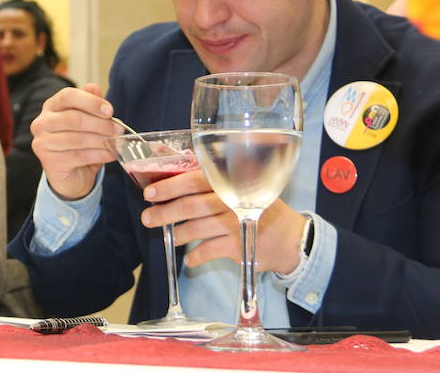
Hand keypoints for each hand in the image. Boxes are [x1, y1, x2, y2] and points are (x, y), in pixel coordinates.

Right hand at [30, 84, 120, 199]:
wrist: (72, 175)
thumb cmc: (80, 143)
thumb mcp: (88, 120)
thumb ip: (90, 103)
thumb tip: (94, 87)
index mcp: (51, 106)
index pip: (67, 96)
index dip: (90, 101)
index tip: (110, 110)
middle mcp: (41, 122)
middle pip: (73, 118)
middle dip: (100, 124)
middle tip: (118, 129)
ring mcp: (42, 142)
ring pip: (77, 138)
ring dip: (101, 140)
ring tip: (116, 142)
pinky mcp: (49, 161)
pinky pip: (78, 156)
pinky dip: (98, 155)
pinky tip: (110, 154)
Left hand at [139, 171, 307, 274]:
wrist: (291, 238)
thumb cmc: (259, 209)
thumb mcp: (243, 188)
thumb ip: (215, 183)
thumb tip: (175, 180)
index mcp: (230, 183)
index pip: (194, 180)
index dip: (169, 186)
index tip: (150, 193)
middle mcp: (232, 201)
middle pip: (190, 206)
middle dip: (164, 213)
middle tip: (147, 218)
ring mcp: (236, 224)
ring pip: (195, 229)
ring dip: (177, 234)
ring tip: (170, 237)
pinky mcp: (239, 246)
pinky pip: (207, 251)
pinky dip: (195, 257)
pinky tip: (190, 259)